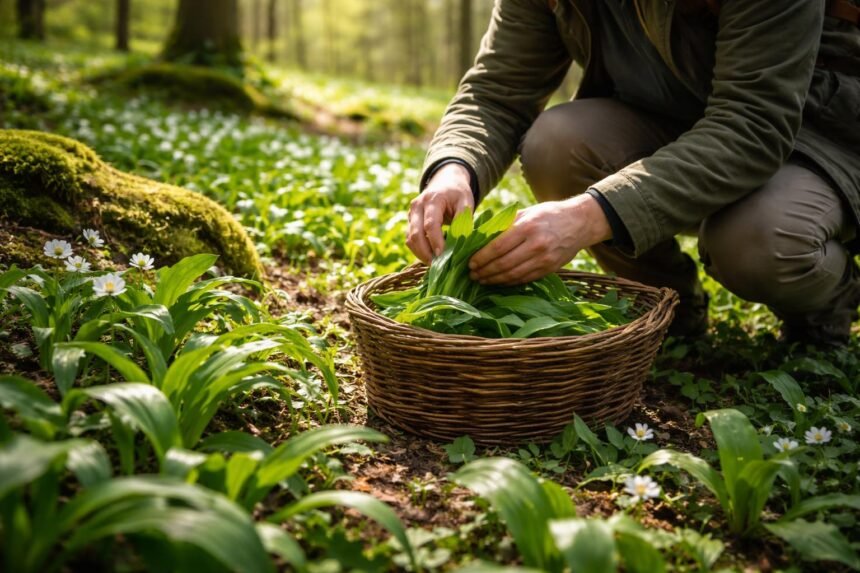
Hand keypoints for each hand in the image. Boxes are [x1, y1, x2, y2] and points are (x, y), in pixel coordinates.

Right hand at [407, 163, 474, 263]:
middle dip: (425, 252)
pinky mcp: (410, 222)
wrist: (445, 182)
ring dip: (420, 254)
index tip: (443, 256)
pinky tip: (430, 258)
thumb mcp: (466, 201)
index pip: (431, 224)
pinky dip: (418, 250)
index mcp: (432, 199)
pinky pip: (410, 239)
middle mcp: (417, 206)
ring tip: (435, 265)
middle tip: (438, 266)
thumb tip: (460, 241)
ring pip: (410, 239)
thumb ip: (463, 219)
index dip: (435, 242)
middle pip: (415, 234)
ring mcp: (411, 214)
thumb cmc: (457, 193)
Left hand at [469, 194, 611, 284]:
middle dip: (485, 271)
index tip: (470, 262)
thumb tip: (479, 236)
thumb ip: (505, 225)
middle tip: (472, 274)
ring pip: (513, 275)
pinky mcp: (550, 269)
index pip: (498, 247)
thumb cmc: (548, 215)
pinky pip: (525, 279)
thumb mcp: (526, 212)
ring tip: (482, 280)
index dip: (482, 257)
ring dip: (494, 280)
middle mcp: (536, 244)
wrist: (580, 223)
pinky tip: (499, 282)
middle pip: (503, 264)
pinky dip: (509, 282)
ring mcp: (544, 259)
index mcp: (527, 227)